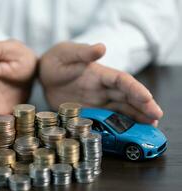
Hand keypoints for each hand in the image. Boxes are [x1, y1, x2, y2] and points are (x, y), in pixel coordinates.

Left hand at [39, 42, 162, 124]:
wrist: (44, 75)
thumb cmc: (57, 60)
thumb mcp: (67, 53)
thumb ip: (83, 53)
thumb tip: (101, 47)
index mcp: (101, 73)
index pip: (122, 81)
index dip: (135, 89)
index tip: (148, 98)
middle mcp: (102, 89)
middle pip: (127, 97)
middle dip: (143, 106)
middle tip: (157, 118)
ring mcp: (96, 101)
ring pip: (120, 110)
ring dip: (135, 118)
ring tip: (150, 128)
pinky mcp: (88, 112)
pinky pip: (105, 120)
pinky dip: (117, 126)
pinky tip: (127, 133)